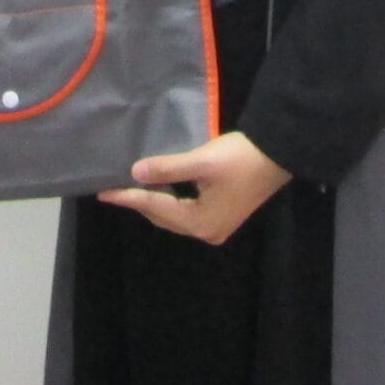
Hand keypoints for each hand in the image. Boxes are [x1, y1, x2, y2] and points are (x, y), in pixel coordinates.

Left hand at [97, 131, 291, 246]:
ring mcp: (217, 225)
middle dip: (140, 203)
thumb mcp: (201, 161)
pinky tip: (162, 186)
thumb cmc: (241, 158)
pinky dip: (170, 200)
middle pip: (165, 217)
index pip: (157, 208)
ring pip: (175, 216)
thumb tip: (135, 173)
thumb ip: (168, 168)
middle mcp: (208, 231)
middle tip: (115, 189)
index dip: (130, 197)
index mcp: (201, 223)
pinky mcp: (223, 214)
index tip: (104, 193)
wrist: (279, 153)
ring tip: (133, 187)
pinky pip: (187, 212)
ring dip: (155, 202)